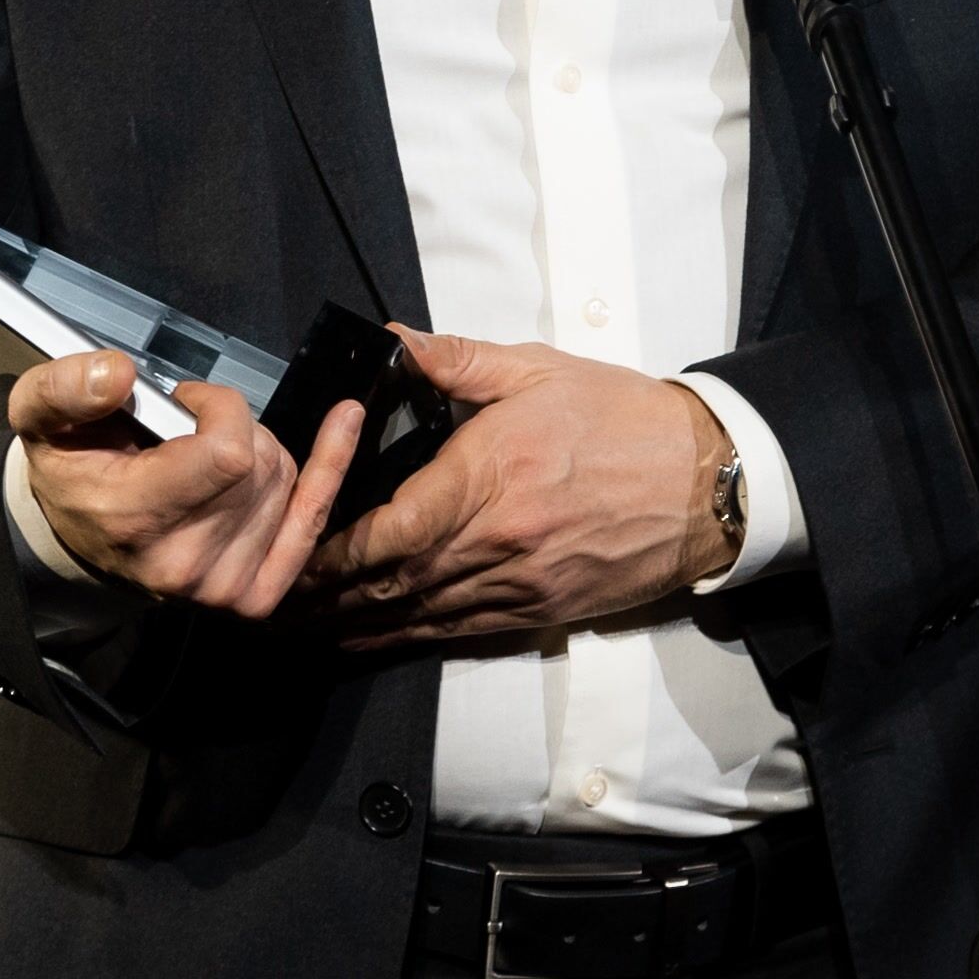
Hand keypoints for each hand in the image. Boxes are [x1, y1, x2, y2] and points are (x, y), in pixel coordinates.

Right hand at [10, 349, 362, 620]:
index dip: (219, 409)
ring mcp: (223, 589)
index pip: (230, 451)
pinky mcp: (254, 597)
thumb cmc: (73, 471)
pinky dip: (328, 469)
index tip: (187, 404)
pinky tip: (343, 424)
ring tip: (205, 461)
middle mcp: (184, 565)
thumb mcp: (41, 418)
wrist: (79, 536)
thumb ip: (65, 389)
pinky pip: (312, 519)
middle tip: (187, 436)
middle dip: (235, 429)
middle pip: (262, 464)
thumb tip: (119, 374)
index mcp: (136, 521)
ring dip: (258, 454)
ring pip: (284, 481)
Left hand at [304, 327, 729, 650]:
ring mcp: (518, 583)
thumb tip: (392, 341)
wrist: (707, 481)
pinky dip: (407, 638)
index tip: (292, 545)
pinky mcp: (540, 609)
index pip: (390, 529)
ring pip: (418, 615)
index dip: (333, 548)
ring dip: (355, 623)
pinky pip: (459, 631)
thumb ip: (456, 360)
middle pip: (392, 582)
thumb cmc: (624, 419)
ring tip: (303, 624)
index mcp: (489, 475)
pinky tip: (372, 637)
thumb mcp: (539, 369)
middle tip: (271, 595)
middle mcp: (496, 541)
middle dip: (326, 594)